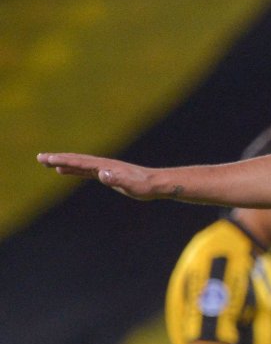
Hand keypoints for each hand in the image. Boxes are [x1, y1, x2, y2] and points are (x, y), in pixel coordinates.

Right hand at [37, 153, 161, 199]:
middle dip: (58, 158)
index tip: (46, 158)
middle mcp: (103, 165)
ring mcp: (105, 168)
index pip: (79, 162)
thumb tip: (102, 173)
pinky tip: (65, 170)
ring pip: (79, 164)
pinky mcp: (107, 174)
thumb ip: (118, 179)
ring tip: (47, 162)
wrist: (157, 184)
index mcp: (105, 166)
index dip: (62, 160)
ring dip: (63, 162)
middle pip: (76, 160)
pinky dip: (73, 169)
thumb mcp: (132, 185)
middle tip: (40, 157)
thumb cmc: (145, 186)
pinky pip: (85, 171)